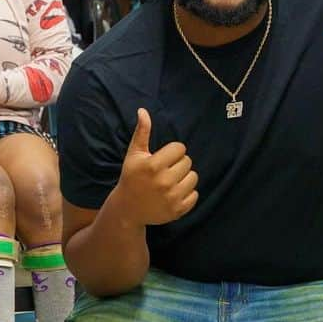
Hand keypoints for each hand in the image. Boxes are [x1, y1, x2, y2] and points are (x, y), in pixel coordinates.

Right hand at [116, 108, 198, 225]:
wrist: (127, 209)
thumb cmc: (131, 177)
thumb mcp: (134, 154)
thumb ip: (142, 132)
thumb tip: (143, 111)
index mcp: (153, 165)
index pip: (180, 148)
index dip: (172, 152)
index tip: (162, 159)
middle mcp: (164, 181)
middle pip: (188, 161)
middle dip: (178, 164)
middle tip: (166, 170)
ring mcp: (172, 197)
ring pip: (194, 177)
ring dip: (184, 178)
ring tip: (171, 181)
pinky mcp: (178, 210)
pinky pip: (195, 195)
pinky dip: (187, 193)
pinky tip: (174, 193)